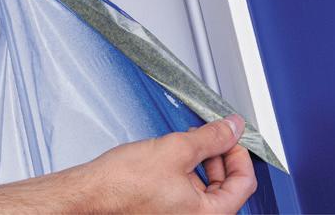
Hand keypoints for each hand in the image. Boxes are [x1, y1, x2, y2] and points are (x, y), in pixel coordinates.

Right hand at [80, 114, 256, 213]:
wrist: (91, 195)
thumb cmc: (123, 184)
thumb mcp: (175, 149)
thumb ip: (211, 137)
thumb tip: (232, 129)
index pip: (244, 183)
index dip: (239, 153)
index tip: (230, 136)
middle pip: (226, 188)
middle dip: (219, 157)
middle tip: (208, 136)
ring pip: (206, 191)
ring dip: (201, 164)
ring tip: (184, 143)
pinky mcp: (165, 214)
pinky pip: (187, 196)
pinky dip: (185, 175)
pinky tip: (171, 158)